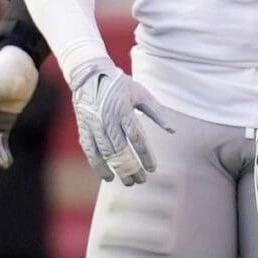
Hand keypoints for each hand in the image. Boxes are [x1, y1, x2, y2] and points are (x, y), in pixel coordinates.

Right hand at [67, 57, 174, 185]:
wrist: (90, 76)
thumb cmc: (120, 85)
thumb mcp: (141, 94)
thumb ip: (157, 112)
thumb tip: (173, 130)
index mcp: (124, 110)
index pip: (136, 138)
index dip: (145, 155)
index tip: (153, 169)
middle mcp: (108, 120)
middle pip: (121, 150)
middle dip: (132, 167)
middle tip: (142, 180)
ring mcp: (94, 125)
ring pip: (106, 154)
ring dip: (118, 170)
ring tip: (129, 182)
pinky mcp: (84, 129)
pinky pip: (90, 151)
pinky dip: (98, 166)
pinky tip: (108, 177)